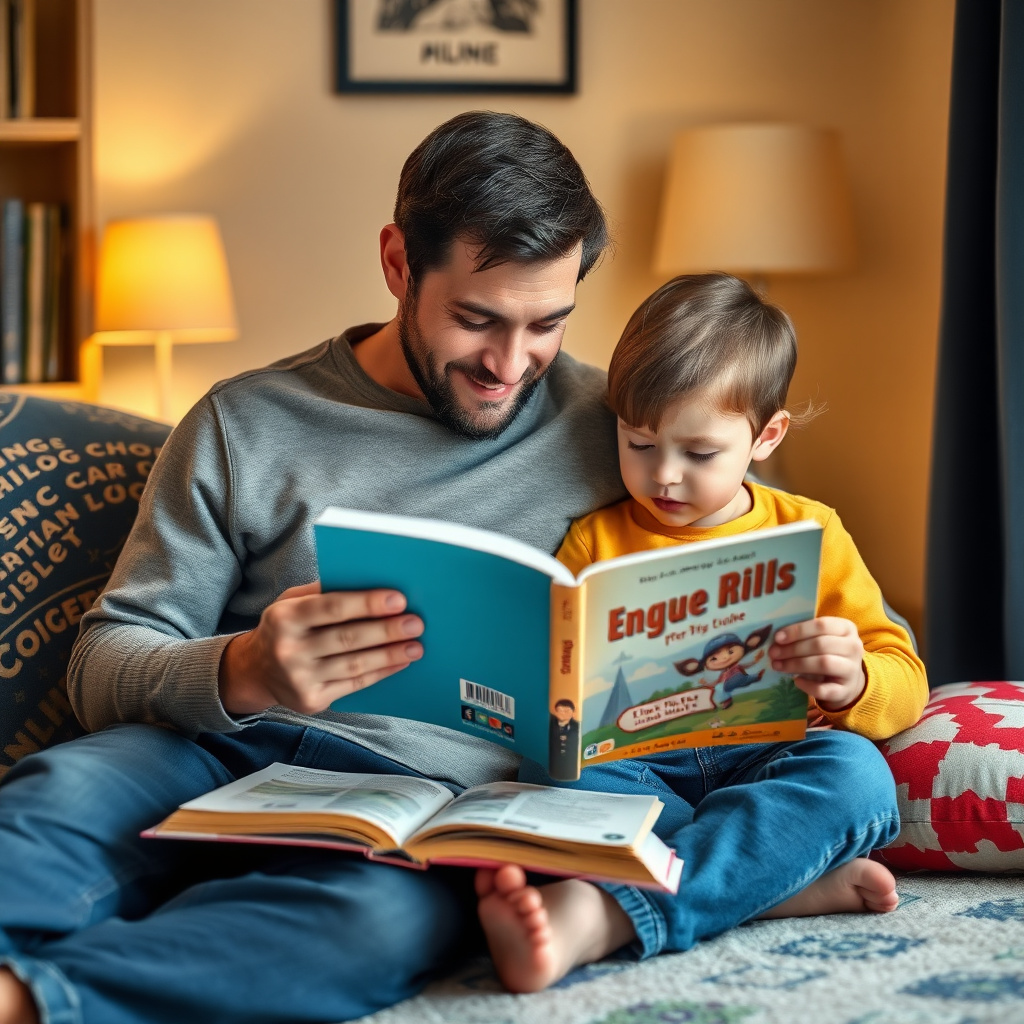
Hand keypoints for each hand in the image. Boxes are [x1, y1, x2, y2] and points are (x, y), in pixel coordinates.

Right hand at [219, 582, 423, 715]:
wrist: (255, 671)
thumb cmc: (285, 627)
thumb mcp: (292, 602)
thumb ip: (324, 591)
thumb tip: (370, 581)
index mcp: (284, 617)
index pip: (332, 607)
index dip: (367, 603)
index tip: (398, 600)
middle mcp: (288, 649)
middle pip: (347, 638)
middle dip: (386, 631)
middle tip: (415, 624)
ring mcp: (299, 678)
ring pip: (354, 664)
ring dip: (389, 654)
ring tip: (416, 646)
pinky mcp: (311, 700)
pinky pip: (354, 684)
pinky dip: (380, 672)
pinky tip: (399, 662)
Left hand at [768, 617, 865, 710]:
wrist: (847, 680)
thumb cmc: (828, 652)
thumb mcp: (821, 638)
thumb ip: (804, 635)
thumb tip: (777, 638)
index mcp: (846, 628)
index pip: (822, 625)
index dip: (798, 631)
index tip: (778, 637)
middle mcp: (853, 647)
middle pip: (821, 645)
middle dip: (793, 649)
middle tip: (774, 653)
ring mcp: (852, 670)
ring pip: (823, 663)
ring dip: (796, 664)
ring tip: (778, 665)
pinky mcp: (846, 690)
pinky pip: (825, 689)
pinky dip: (808, 685)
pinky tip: (796, 681)